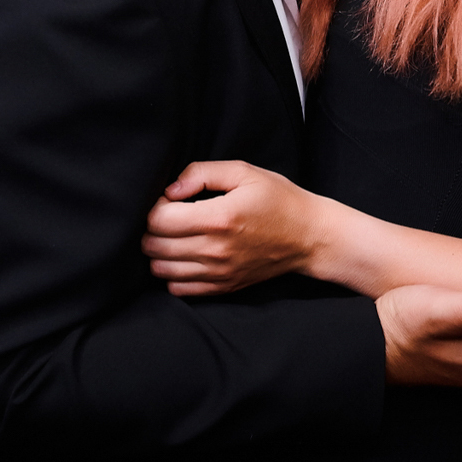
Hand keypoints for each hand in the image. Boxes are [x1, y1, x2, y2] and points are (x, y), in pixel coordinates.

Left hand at [143, 160, 318, 294]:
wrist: (309, 237)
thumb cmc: (278, 200)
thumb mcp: (244, 172)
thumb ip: (202, 173)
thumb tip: (170, 190)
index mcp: (219, 217)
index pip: (159, 220)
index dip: (155, 207)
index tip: (170, 200)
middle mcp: (216, 249)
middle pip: (155, 246)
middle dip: (152, 229)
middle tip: (169, 217)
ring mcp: (219, 272)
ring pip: (161, 269)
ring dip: (159, 252)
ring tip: (174, 237)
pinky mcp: (223, 287)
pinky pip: (179, 289)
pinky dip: (172, 274)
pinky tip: (184, 258)